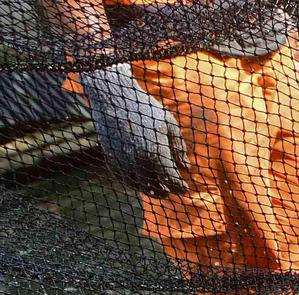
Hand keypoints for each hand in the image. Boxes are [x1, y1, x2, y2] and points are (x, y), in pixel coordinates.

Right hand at [79, 63, 187, 196]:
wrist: (113, 97)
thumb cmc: (146, 108)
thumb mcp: (170, 124)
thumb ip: (179, 148)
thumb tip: (186, 168)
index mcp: (155, 154)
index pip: (171, 181)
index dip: (180, 187)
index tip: (185, 188)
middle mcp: (138, 162)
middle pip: (155, 189)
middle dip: (166, 192)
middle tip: (173, 191)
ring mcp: (122, 162)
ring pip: (139, 187)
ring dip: (151, 190)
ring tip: (160, 189)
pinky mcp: (111, 159)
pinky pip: (124, 179)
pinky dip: (135, 184)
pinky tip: (142, 181)